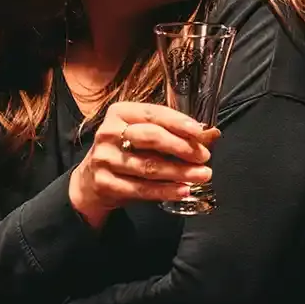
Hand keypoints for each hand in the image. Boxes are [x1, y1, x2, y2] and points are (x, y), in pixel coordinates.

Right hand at [68, 102, 217, 226]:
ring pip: (148, 166)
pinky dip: (165, 190)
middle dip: (181, 147)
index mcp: (121, 113)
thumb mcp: (148, 136)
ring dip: (179, 172)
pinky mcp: (104, 183)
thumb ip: (179, 133)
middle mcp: (109, 133)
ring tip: (202, 175)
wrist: (91, 180)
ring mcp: (104, 159)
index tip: (200, 132)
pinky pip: (140, 188)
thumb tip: (213, 133)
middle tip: (204, 157)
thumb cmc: (128, 151)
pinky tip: (183, 190)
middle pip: (150, 137)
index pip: (153, 113)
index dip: (178, 122)